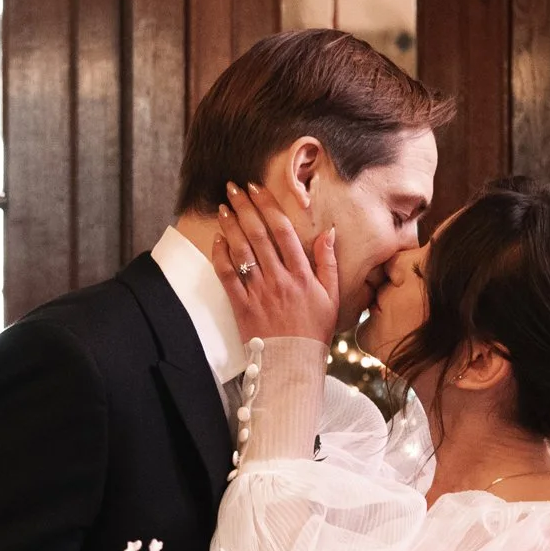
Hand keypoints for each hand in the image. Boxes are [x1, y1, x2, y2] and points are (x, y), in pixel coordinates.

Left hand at [215, 182, 339, 343]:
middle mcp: (280, 279)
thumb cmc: (314, 330)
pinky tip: (217, 239)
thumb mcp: (332, 296)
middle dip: (245, 207)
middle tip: (233, 188)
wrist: (293, 363)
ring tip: (223, 206)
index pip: (284, 231)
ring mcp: (259, 292)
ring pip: (242, 251)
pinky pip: (228, 276)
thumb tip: (328, 231)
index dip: (268, 206)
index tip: (257, 188)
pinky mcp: (242, 306)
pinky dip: (221, 256)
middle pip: (259, 235)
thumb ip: (328, 262)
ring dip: (231, 226)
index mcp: (302, 274)